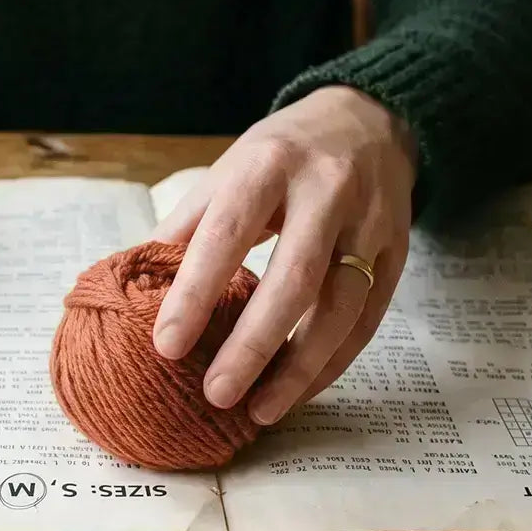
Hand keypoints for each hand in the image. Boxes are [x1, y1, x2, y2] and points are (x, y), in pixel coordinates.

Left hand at [150, 86, 416, 424]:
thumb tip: (134, 287)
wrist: (370, 120)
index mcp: (268, 165)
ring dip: (299, 369)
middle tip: (216, 394)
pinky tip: (300, 390)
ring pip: (341, 309)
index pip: (227, 236)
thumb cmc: (282, 154)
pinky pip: (367, 320)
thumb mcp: (227, 170)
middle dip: (253, 345)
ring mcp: (370, 223)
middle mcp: (326, 191)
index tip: (166, 346)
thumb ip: (185, 226)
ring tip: (259, 410)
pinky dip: (333, 363)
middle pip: (293, 280)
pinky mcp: (397, 252)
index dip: (195, 293)